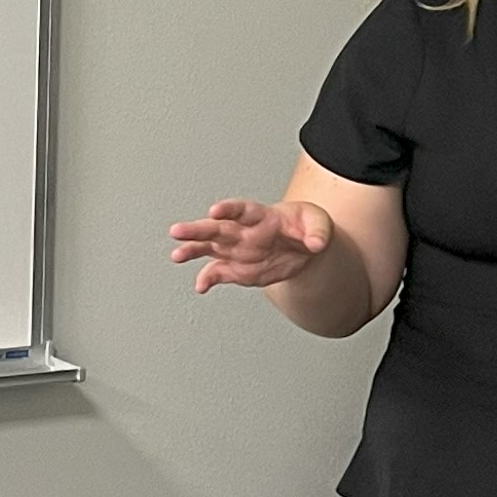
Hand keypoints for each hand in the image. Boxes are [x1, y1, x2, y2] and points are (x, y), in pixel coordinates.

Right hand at [168, 199, 332, 293]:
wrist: (305, 248)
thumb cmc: (307, 227)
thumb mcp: (319, 224)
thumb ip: (317, 232)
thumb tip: (316, 243)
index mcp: (261, 216)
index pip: (242, 209)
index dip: (228, 209)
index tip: (215, 211)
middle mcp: (244, 231)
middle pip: (217, 228)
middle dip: (197, 229)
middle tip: (177, 231)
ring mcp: (238, 250)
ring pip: (209, 248)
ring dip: (192, 250)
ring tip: (176, 255)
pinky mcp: (238, 268)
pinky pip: (218, 273)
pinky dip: (208, 279)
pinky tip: (200, 287)